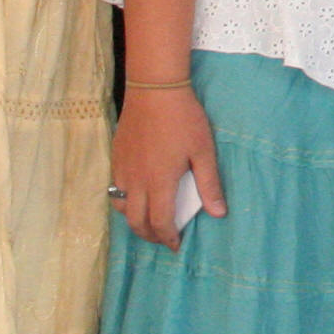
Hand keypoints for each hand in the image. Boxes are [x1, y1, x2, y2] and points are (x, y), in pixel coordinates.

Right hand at [109, 87, 227, 250]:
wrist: (154, 89)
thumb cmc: (183, 119)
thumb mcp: (203, 151)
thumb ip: (209, 184)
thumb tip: (218, 214)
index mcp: (160, 182)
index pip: (160, 223)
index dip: (168, 238)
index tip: (176, 244)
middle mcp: (137, 181)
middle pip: (136, 222)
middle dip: (150, 235)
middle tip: (164, 237)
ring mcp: (122, 170)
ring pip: (122, 207)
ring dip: (135, 220)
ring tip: (149, 220)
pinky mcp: (115, 158)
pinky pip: (115, 189)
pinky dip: (125, 201)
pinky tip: (137, 195)